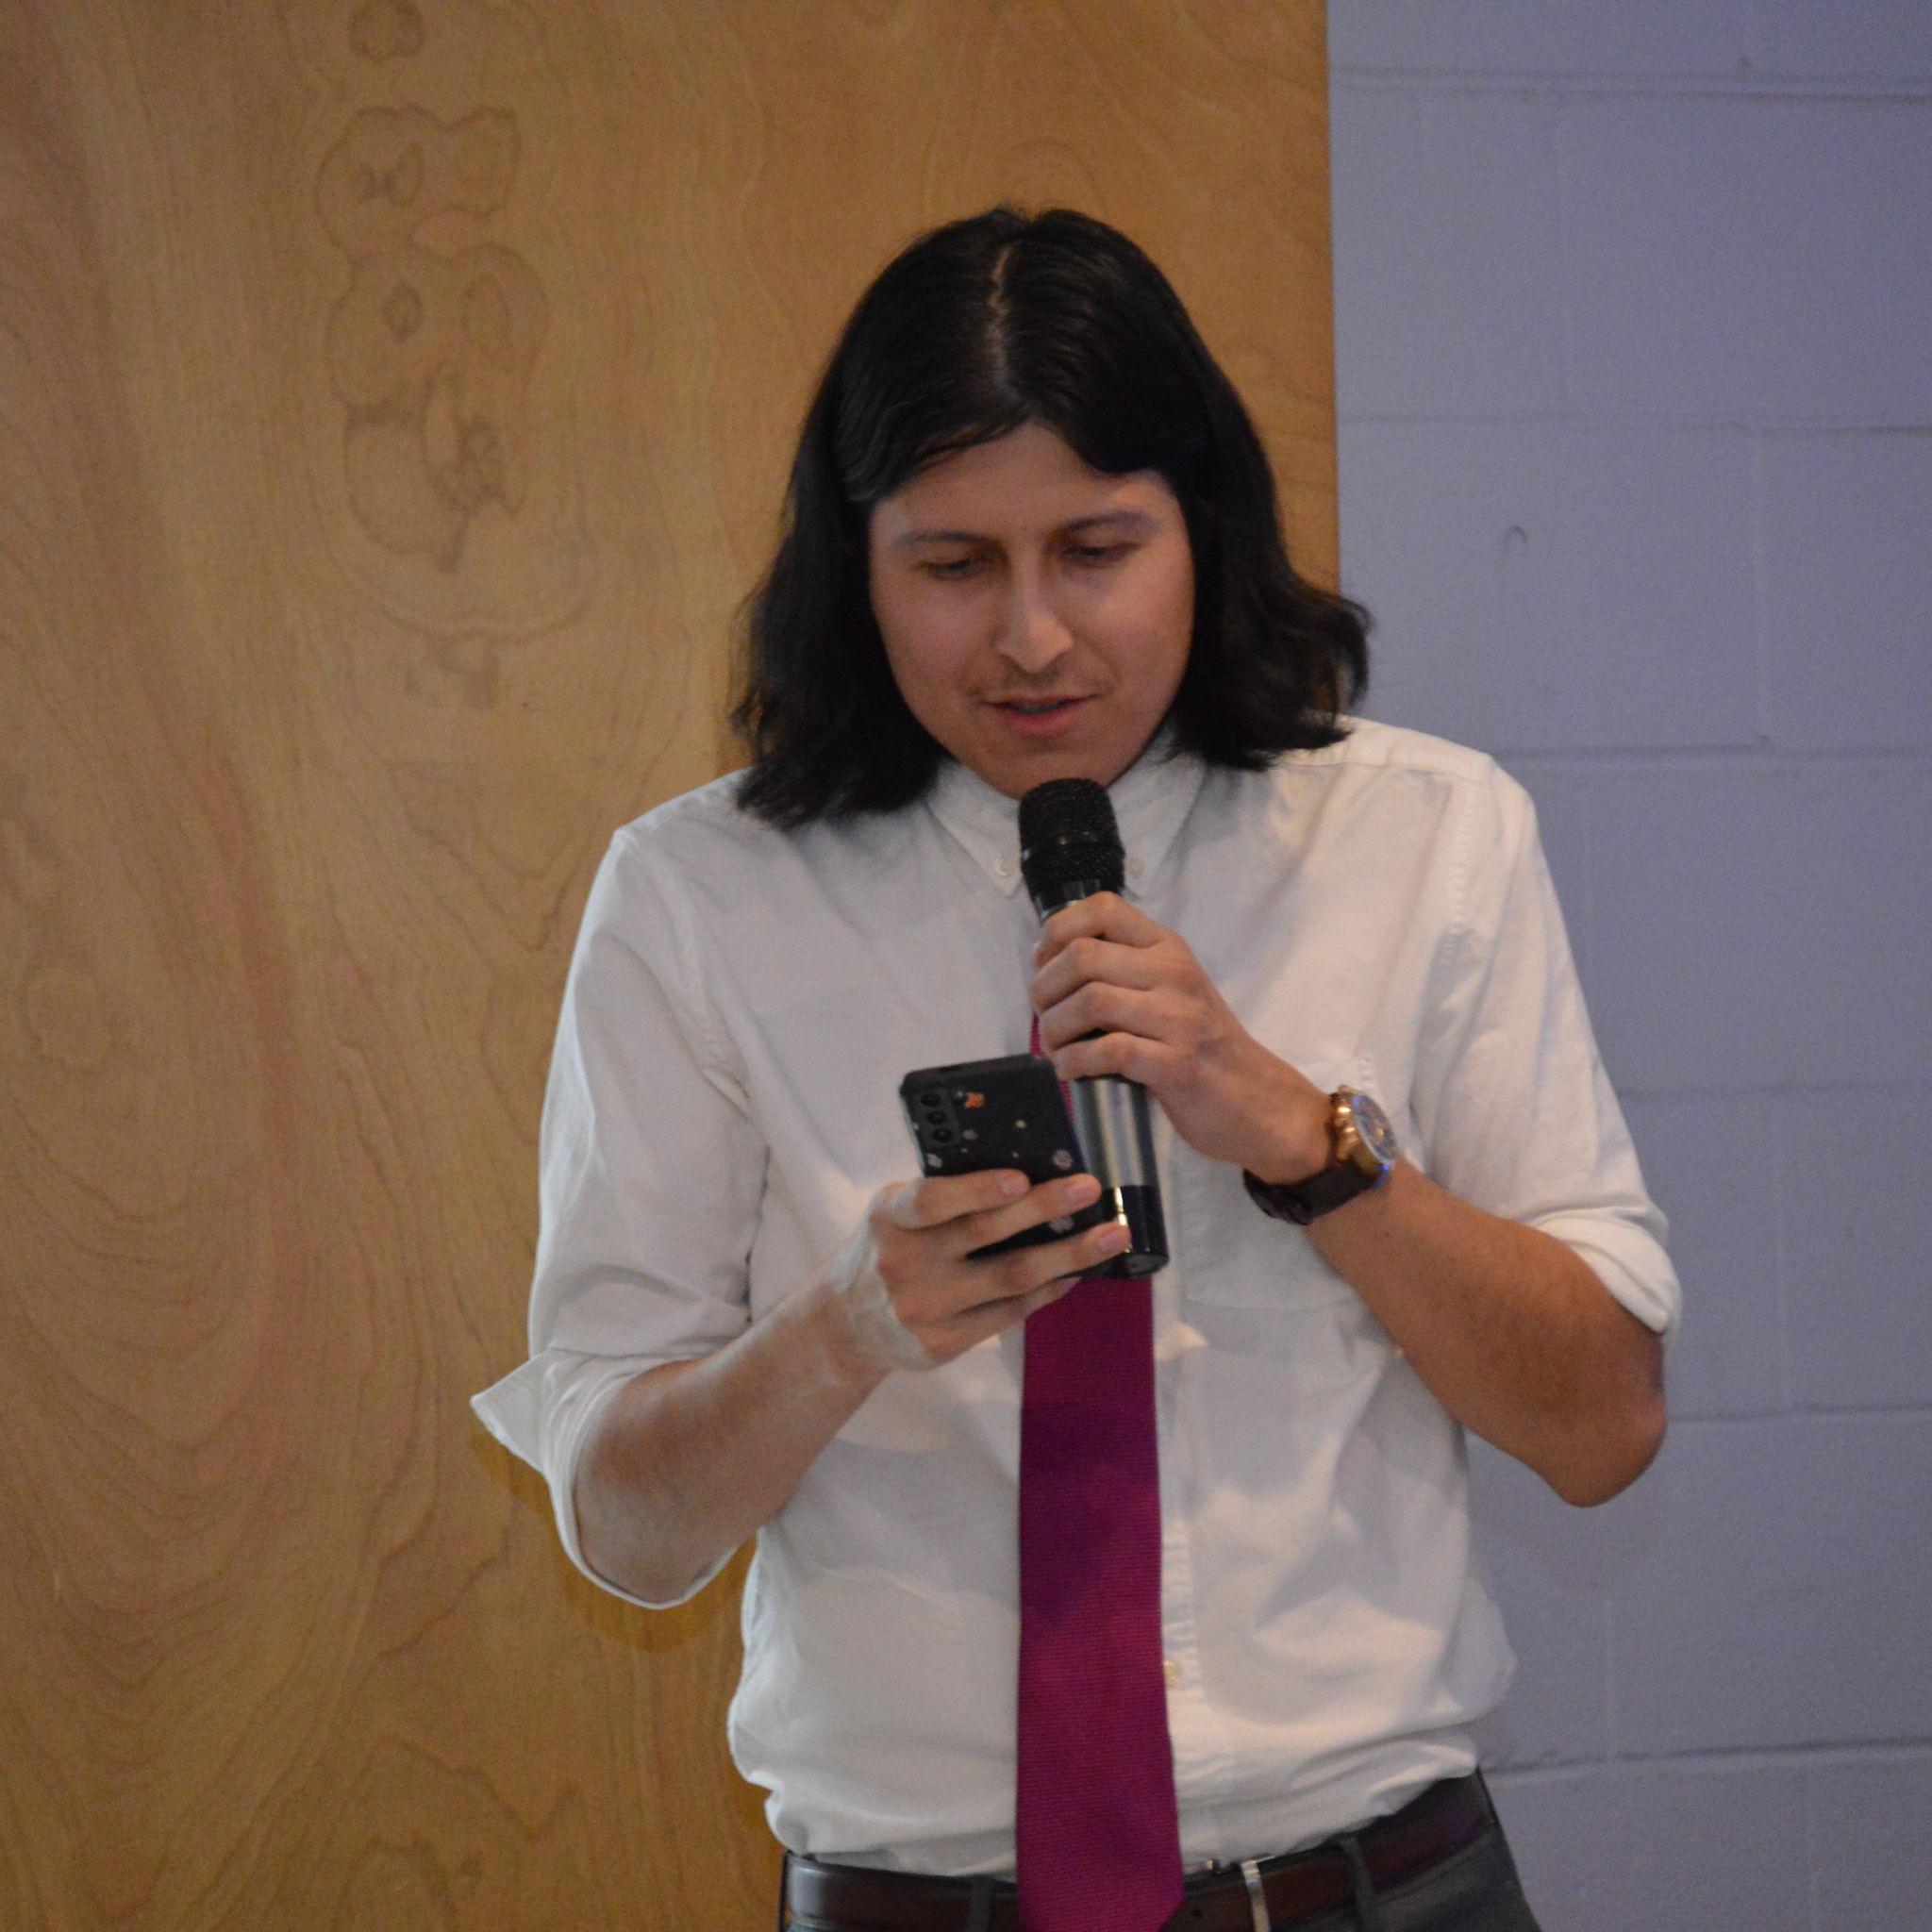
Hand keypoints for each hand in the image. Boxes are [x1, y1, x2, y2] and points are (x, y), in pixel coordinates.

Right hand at [815, 1167, 1132, 1380]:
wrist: (845, 1326)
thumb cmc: (887, 1250)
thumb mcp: (894, 1214)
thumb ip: (942, 1196)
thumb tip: (1028, 1171)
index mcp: (890, 1218)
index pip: (932, 1201)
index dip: (976, 1189)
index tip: (1020, 1177)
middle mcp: (903, 1264)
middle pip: (985, 1235)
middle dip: (1045, 1209)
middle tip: (1090, 1188)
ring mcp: (923, 1309)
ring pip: (1010, 1278)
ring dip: (1068, 1255)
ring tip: (1111, 1235)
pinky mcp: (941, 1345)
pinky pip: (1008, 1314)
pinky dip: (1048, 1290)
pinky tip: (1075, 1273)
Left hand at [1030, 892, 1329, 1182]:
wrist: (1257, 1101)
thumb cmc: (1202, 1047)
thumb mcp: (1170, 991)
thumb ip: (1123, 971)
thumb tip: (1049, 963)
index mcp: (1168, 948)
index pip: (1103, 907)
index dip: (1058, 930)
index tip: (1044, 964)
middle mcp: (1175, 973)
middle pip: (1083, 956)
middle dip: (1045, 988)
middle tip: (1043, 1017)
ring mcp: (1180, 1018)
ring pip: (1091, 1000)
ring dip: (1055, 1028)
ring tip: (1055, 1048)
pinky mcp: (1178, 1065)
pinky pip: (1110, 1050)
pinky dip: (1075, 1062)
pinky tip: (1070, 1071)